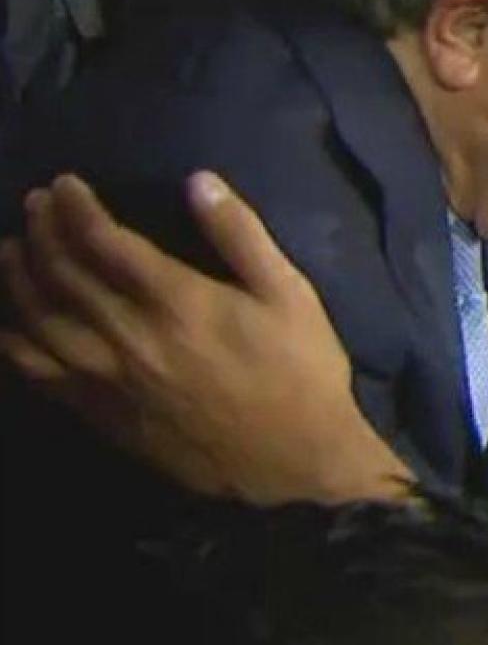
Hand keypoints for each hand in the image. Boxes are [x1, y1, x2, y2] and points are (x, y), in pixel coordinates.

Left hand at [0, 173, 410, 504]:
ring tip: (9, 249)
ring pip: (38, 318)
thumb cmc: (300, 372)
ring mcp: (106, 378)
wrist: (291, 464)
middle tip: (34, 204)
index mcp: (176, 301)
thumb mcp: (290, 295)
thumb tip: (198, 180)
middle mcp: (127, 335)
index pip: (102, 241)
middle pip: (62, 273)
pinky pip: (37, 371)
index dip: (75, 207)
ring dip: (16, 277)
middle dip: (42, 231)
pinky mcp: (99, 412)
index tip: (64, 184)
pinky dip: (12, 341)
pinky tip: (6, 322)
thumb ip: (241, 236)